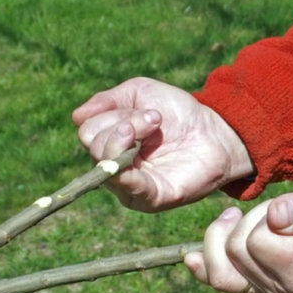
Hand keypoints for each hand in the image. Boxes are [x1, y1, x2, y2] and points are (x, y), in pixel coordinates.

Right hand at [72, 77, 254, 212]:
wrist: (215, 131)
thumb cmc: (177, 113)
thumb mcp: (139, 94)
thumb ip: (107, 101)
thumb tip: (77, 116)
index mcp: (110, 142)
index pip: (89, 130)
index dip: (112, 115)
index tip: (146, 109)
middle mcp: (115, 166)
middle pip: (94, 146)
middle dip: (121, 125)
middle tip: (154, 119)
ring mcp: (130, 185)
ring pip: (106, 165)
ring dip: (126, 138)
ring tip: (155, 125)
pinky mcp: (150, 198)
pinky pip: (128, 188)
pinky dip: (125, 171)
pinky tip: (137, 150)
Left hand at [183, 182, 292, 292]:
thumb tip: (275, 215)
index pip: (258, 241)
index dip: (269, 216)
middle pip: (236, 250)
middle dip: (251, 221)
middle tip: (285, 213)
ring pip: (221, 268)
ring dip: (229, 235)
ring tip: (249, 218)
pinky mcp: (263, 288)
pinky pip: (222, 282)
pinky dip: (206, 264)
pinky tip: (192, 257)